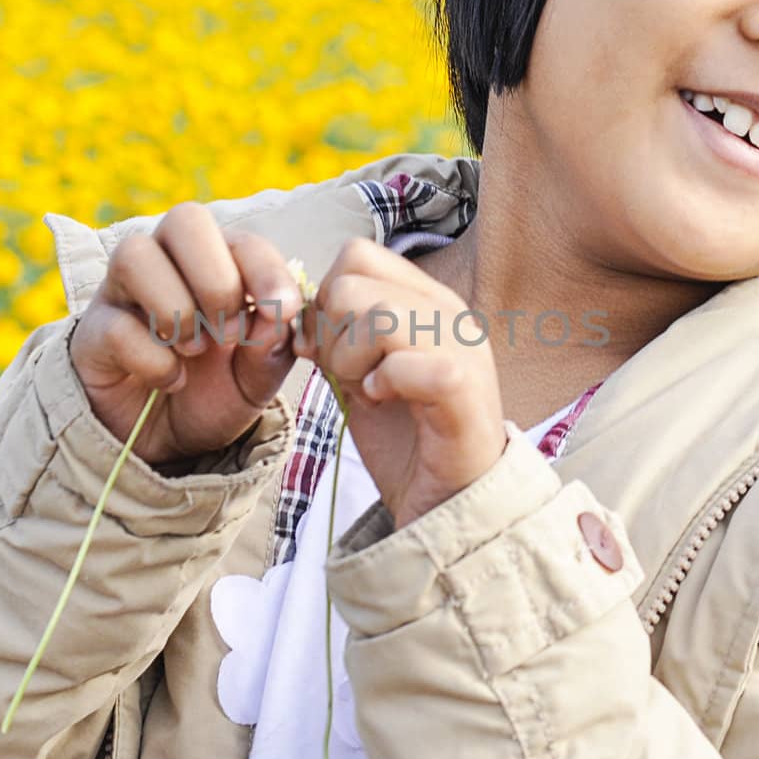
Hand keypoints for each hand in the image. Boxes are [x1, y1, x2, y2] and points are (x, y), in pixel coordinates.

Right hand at [67, 202, 303, 466]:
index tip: (283, 311)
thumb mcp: (258, 376)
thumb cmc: (214, 389)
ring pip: (135, 254)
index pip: (241, 239)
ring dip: (177, 308)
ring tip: (194, 351)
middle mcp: (166, 262)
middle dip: (217, 280)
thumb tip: (278, 318)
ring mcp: (123, 291)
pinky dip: (153, 359)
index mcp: (217, 262)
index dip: (267, 270)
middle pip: (185, 220)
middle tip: (229, 332)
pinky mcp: (93, 331)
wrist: (164, 439)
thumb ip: (274, 347)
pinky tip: (171, 380)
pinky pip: (115, 326)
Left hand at [293, 237, 507, 529]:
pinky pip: (400, 362)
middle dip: (332, 334)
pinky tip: (385, 403)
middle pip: (351, 283)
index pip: (356, 255)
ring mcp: (461, 347)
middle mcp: (449, 312)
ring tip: (370, 391)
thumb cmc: (407, 439)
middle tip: (351, 376)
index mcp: (427, 299)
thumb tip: (295, 315)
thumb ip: (335, 337)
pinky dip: (379, 384)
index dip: (326, 301)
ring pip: (373, 315)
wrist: (449, 503)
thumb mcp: (359, 374)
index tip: (333, 350)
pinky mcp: (462, 388)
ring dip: (352, 360)